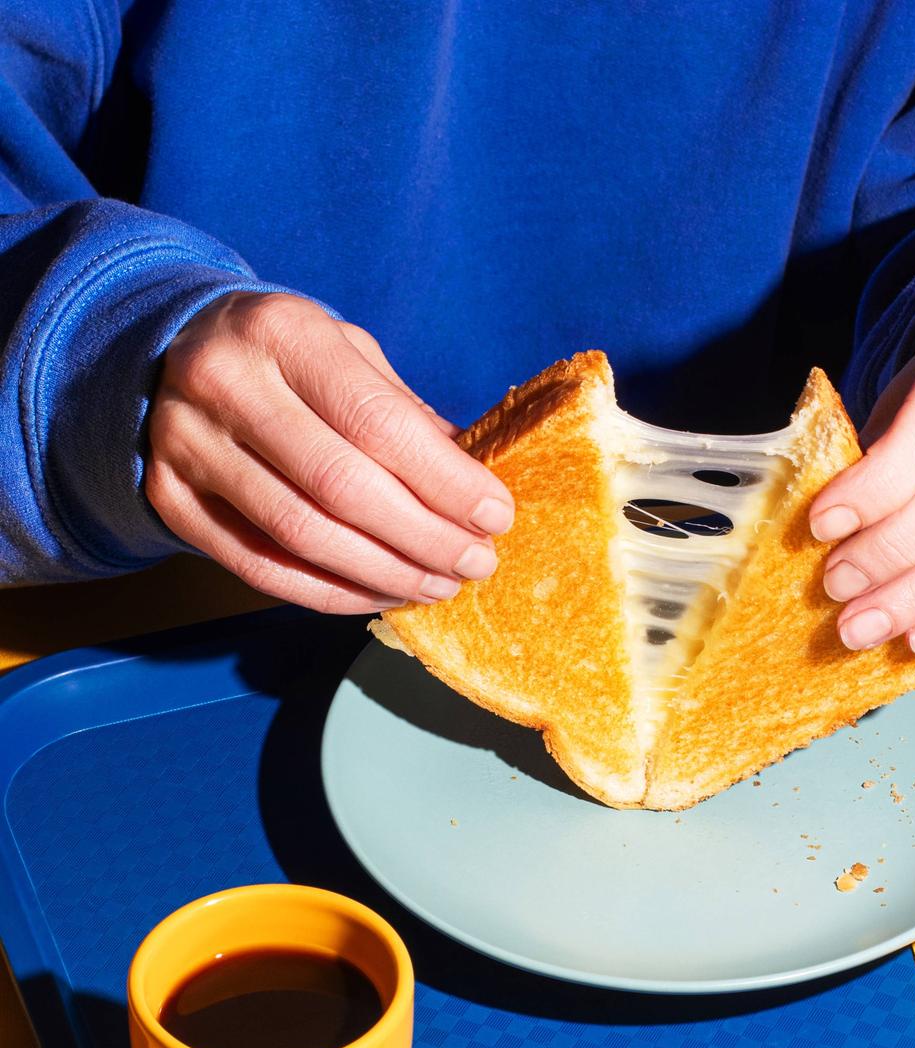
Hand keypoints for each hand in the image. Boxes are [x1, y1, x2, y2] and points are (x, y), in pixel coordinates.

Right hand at [146, 292, 513, 612]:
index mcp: (283, 332)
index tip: (494, 516)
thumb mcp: (346, 354)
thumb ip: (407, 415)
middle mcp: (225, 383)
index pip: (378, 421)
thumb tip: (476, 485)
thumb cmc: (284, 358)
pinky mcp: (171, 500)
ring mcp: (187, 445)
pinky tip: (379, 595)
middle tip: (475, 563)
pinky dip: (330, 593)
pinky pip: (260, 568)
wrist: (166, 353)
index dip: (445, 480)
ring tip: (437, 585)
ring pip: (302, 534)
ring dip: (384, 573)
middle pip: (341, 486)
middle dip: (423, 537)